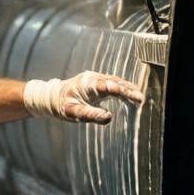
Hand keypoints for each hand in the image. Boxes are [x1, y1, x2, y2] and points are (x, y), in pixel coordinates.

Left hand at [24, 71, 144, 123]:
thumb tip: (109, 117)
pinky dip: (122, 88)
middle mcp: (93, 78)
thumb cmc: (61, 106)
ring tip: (139, 99)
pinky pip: (112, 83)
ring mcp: (95, 78)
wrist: (51, 97)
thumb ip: (91, 115)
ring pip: (115, 81)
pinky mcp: (96, 82)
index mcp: (89, 84)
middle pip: (116, 82)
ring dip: (127, 89)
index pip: (111, 86)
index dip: (126, 92)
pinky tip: (129, 96)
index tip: (138, 98)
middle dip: (130, 90)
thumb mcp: (74, 113)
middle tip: (142, 100)